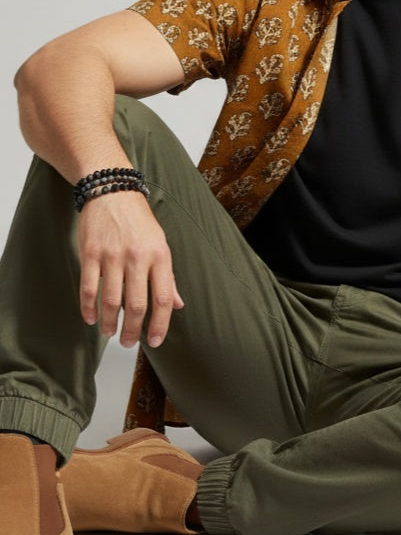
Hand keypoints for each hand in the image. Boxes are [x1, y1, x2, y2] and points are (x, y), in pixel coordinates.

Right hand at [77, 191, 183, 347]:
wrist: (112, 191)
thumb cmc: (139, 220)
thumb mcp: (161, 244)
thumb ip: (168, 276)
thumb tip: (178, 304)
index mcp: (160, 256)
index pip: (164, 298)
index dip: (160, 324)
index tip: (155, 341)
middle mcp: (138, 257)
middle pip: (138, 304)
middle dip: (133, 330)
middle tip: (129, 343)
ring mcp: (113, 255)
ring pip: (112, 300)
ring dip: (111, 323)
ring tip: (111, 334)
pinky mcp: (91, 253)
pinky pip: (89, 287)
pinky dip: (89, 307)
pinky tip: (92, 319)